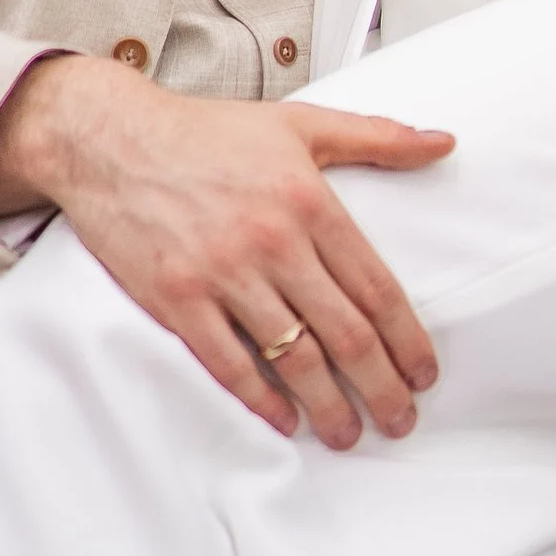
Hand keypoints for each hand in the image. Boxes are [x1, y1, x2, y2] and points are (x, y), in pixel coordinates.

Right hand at [0, 53, 452, 449]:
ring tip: (348, 433)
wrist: (112, 139)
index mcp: (308, 200)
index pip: (376, 287)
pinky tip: (285, 421)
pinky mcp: (178, 298)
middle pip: (345, 333)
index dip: (408, 340)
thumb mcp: (299, 122)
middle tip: (400, 420)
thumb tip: (442, 142)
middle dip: (381, 387)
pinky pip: (230, 365)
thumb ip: (376, 136)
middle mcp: (272, 240)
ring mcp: (223, 273)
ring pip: (293, 358)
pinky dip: (262, 401)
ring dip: (328, 407)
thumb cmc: (206, 132)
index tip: (425, 374)